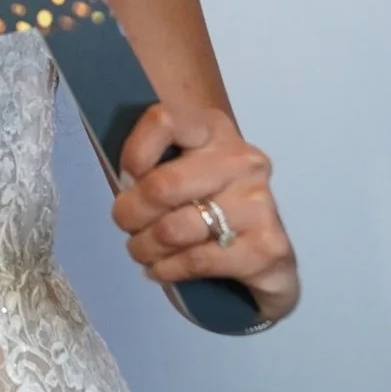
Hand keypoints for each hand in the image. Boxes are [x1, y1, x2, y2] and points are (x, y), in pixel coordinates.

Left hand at [113, 104, 299, 324]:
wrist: (265, 255)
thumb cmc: (206, 202)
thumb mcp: (177, 170)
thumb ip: (150, 167)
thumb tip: (122, 186)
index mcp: (214, 131)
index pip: (164, 121)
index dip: (134, 153)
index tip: (125, 179)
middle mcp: (242, 161)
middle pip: (163, 185)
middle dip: (130, 212)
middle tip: (124, 224)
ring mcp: (259, 203)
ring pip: (175, 229)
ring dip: (146, 246)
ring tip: (140, 251)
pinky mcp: (268, 246)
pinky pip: (197, 260)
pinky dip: (168, 269)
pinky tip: (160, 270)